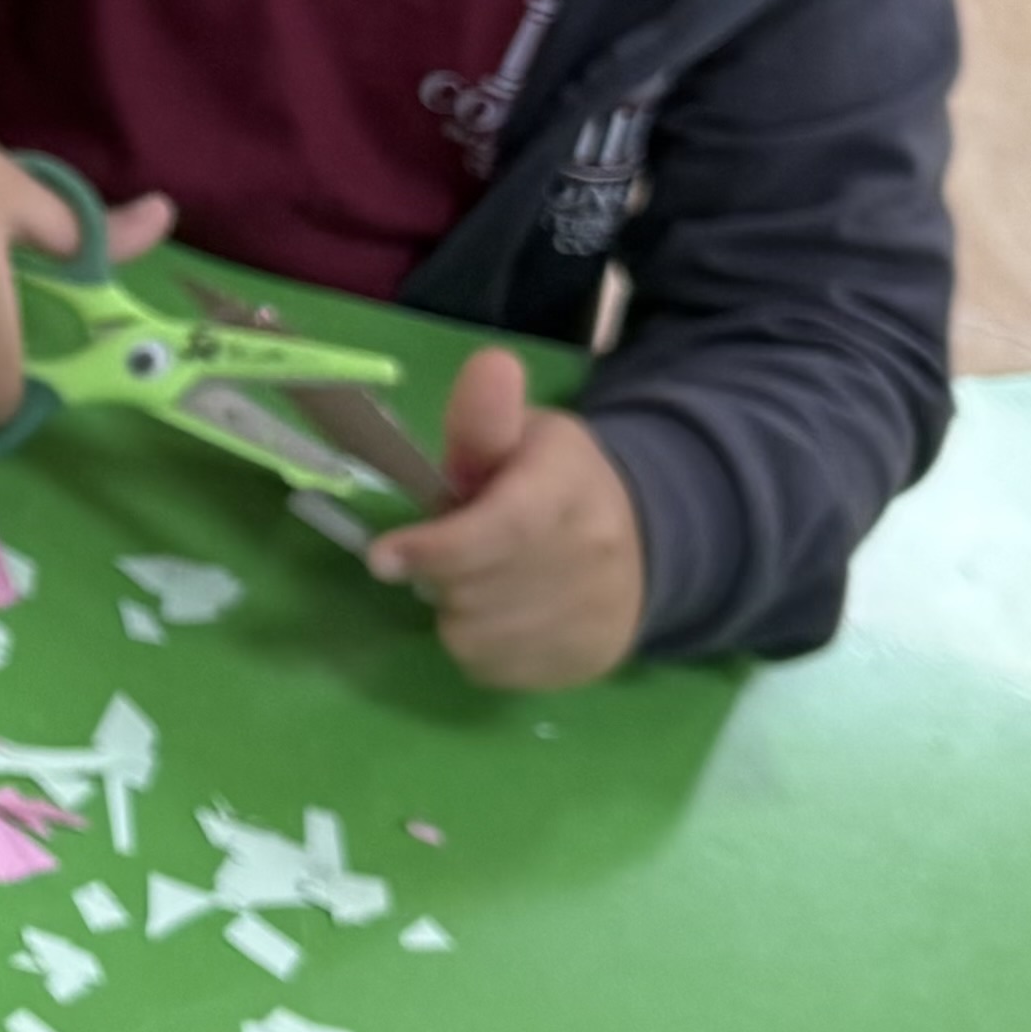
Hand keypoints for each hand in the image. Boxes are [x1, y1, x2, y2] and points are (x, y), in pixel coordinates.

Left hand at [367, 349, 643, 687]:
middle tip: (437, 551)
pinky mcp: (582, 663)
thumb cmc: (558, 482)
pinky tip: (498, 613)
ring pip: (477, 634)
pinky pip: (492, 666)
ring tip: (476, 577)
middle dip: (439, 571)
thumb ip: (489, 418)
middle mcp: (590, 556)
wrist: (647, 547)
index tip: (383, 557)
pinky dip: (478, 644)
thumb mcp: (529, 435)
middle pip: (477, 587)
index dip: (437, 548)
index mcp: (570, 486)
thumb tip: (489, 364)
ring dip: (455, 609)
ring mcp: (590, 617)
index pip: (503, 529)